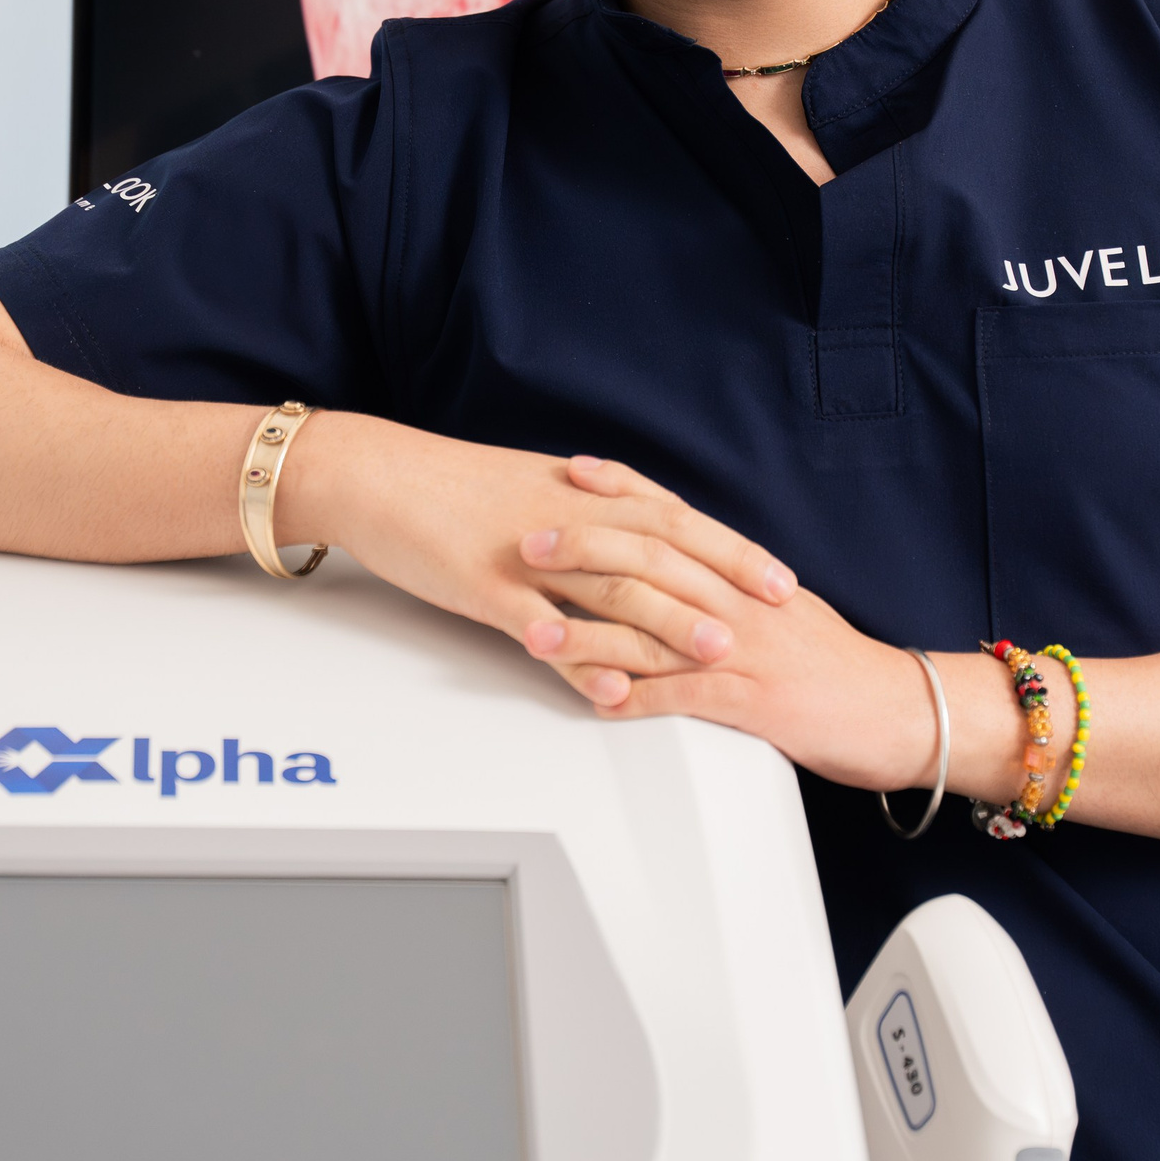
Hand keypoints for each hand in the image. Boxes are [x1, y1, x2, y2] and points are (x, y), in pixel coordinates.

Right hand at [278, 419, 796, 693]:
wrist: (380, 476)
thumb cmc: (454, 486)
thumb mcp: (538, 489)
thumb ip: (594, 515)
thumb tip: (645, 538)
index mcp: (586, 495)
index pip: (678, 520)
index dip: (733, 551)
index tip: (779, 579)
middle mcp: (571, 520)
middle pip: (662, 551)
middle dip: (723, 586)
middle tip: (772, 621)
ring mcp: (530, 556)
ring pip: (611, 588)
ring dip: (668, 622)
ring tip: (712, 655)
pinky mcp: (486, 589)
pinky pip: (542, 625)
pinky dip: (580, 656)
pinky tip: (610, 684)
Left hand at [517, 501, 1052, 799]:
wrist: (901, 711)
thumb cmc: (837, 667)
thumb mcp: (781, 611)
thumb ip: (730, 585)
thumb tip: (679, 567)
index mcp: (746, 574)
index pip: (675, 516)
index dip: (621, 491)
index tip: (572, 473)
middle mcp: (740, 602)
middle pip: (652, 560)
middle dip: (584, 548)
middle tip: (528, 542)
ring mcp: (745, 650)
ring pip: (654, 628)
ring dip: (587, 632)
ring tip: (533, 631)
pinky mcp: (752, 703)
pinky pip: (683, 699)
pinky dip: (635, 700)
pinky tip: (595, 703)